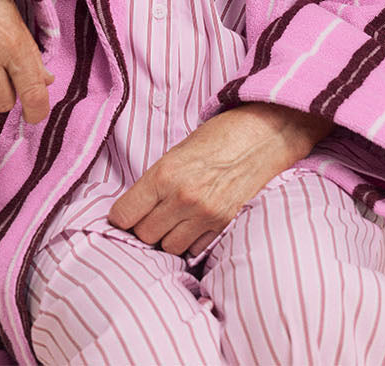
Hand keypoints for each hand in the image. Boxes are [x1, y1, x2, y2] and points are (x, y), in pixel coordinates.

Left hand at [107, 103, 332, 255]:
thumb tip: (136, 206)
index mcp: (165, 173)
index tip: (124, 214)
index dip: (120, 216)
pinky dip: (189, 242)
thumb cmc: (219, 135)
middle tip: (149, 215)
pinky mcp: (223, 225)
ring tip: (172, 219)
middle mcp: (182, 198)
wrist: (264, 135)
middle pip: (144, 235)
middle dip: (142, 228)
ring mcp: (204, 215)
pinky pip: (193, 249)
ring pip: (168, 248)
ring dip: (166, 237)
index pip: (124, 214)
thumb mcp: (178, 150)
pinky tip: (192, 224)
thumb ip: (157, 180)